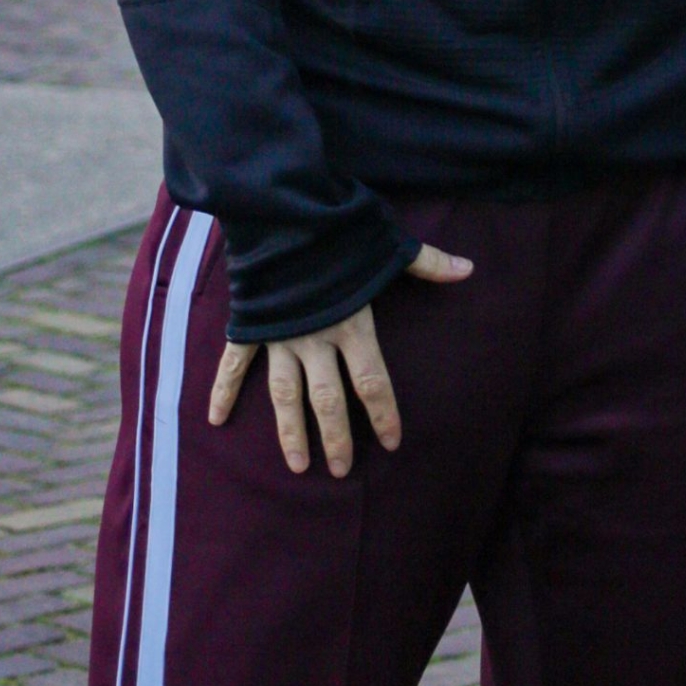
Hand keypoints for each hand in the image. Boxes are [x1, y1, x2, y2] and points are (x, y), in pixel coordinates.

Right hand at [207, 243, 472, 476]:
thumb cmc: (340, 233)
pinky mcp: (252, 326)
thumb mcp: (388, 247)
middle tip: (341, 470)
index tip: (392, 442)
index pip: (372, 381)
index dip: (383, 413)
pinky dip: (223, 390)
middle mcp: (315, 338)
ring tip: (297, 465)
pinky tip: (215, 420)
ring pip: (284, 395)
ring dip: (290, 431)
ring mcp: (280, 336)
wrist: (285, 215)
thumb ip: (428, 263)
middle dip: (335, 438)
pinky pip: (235, 364)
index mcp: (351, 324)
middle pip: (327, 399)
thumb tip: (469, 268)